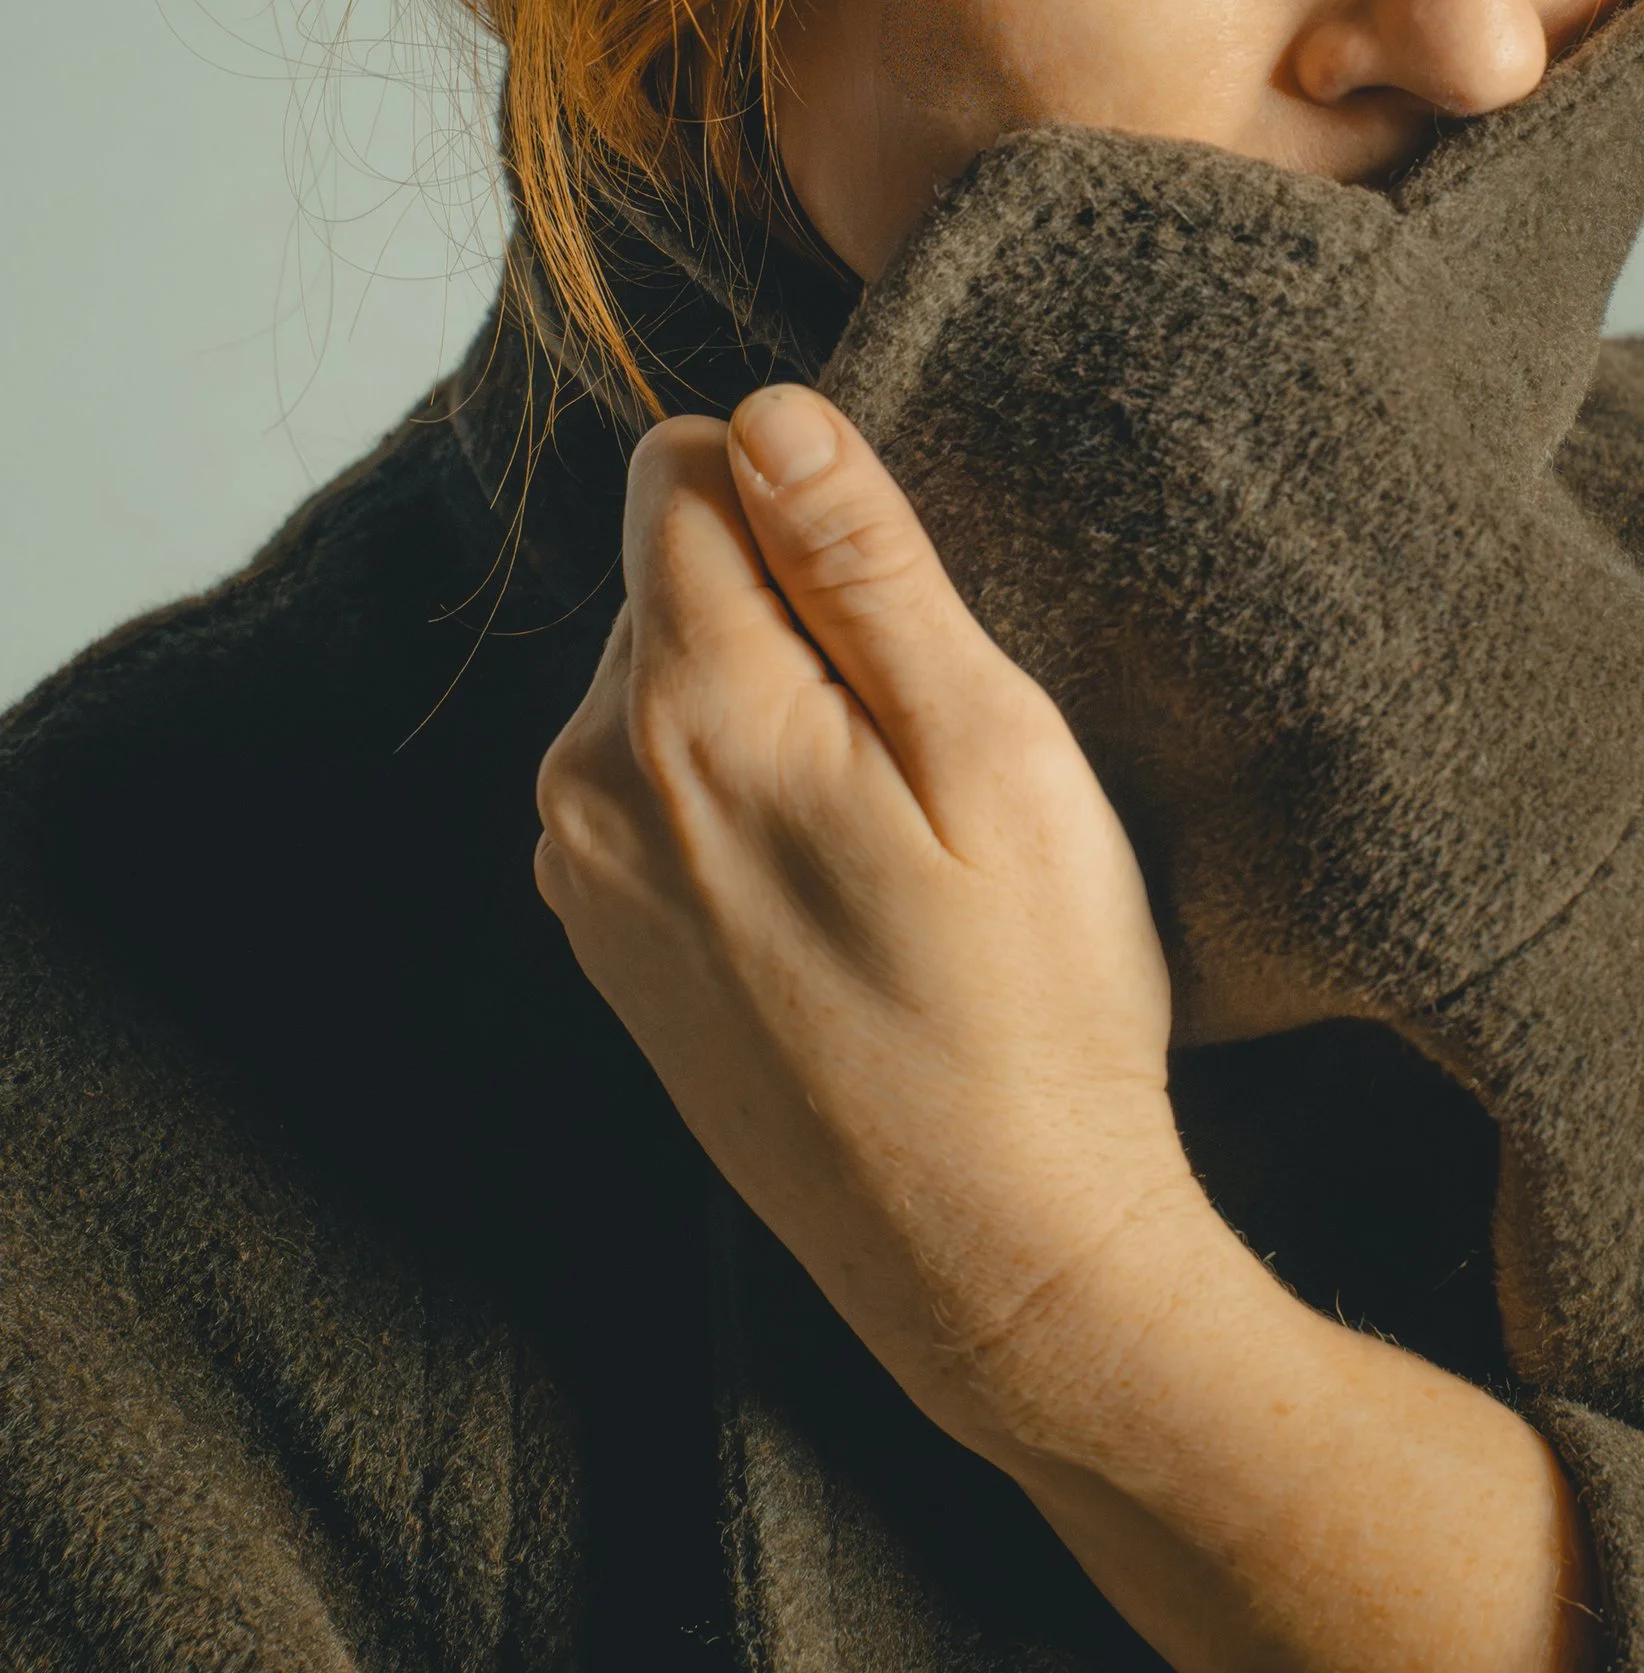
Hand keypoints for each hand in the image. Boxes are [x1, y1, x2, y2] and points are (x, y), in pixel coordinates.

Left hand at [532, 383, 1207, 1459]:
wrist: (996, 1262)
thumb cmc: (1031, 1006)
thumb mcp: (994, 752)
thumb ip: (865, 566)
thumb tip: (768, 410)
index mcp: (684, 708)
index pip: (683, 465)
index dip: (811, 499)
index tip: (907, 610)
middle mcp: (588, 780)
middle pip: (672, 575)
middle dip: (792, 610)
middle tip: (926, 749)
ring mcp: (583, 877)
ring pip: (665, 682)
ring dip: (770, 710)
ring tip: (896, 836)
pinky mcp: (607, 947)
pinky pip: (657, 789)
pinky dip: (743, 802)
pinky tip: (848, 898)